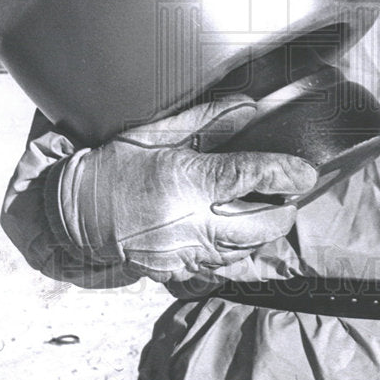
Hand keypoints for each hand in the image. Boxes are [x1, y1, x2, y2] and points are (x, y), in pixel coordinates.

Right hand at [46, 97, 317, 283]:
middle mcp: (187, 221)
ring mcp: (182, 252)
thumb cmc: (114, 166)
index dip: (284, 173)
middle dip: (283, 210)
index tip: (305, 171)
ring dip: (266, 233)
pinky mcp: (177, 272)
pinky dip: (240, 253)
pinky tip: (240, 236)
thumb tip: (248, 107)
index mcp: (183, 180)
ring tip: (270, 211)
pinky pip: (222, 268)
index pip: (247, 177)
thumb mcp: (156, 134)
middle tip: (288, 193)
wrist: (74, 214)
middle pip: (258, 225)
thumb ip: (206, 121)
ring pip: (246, 252)